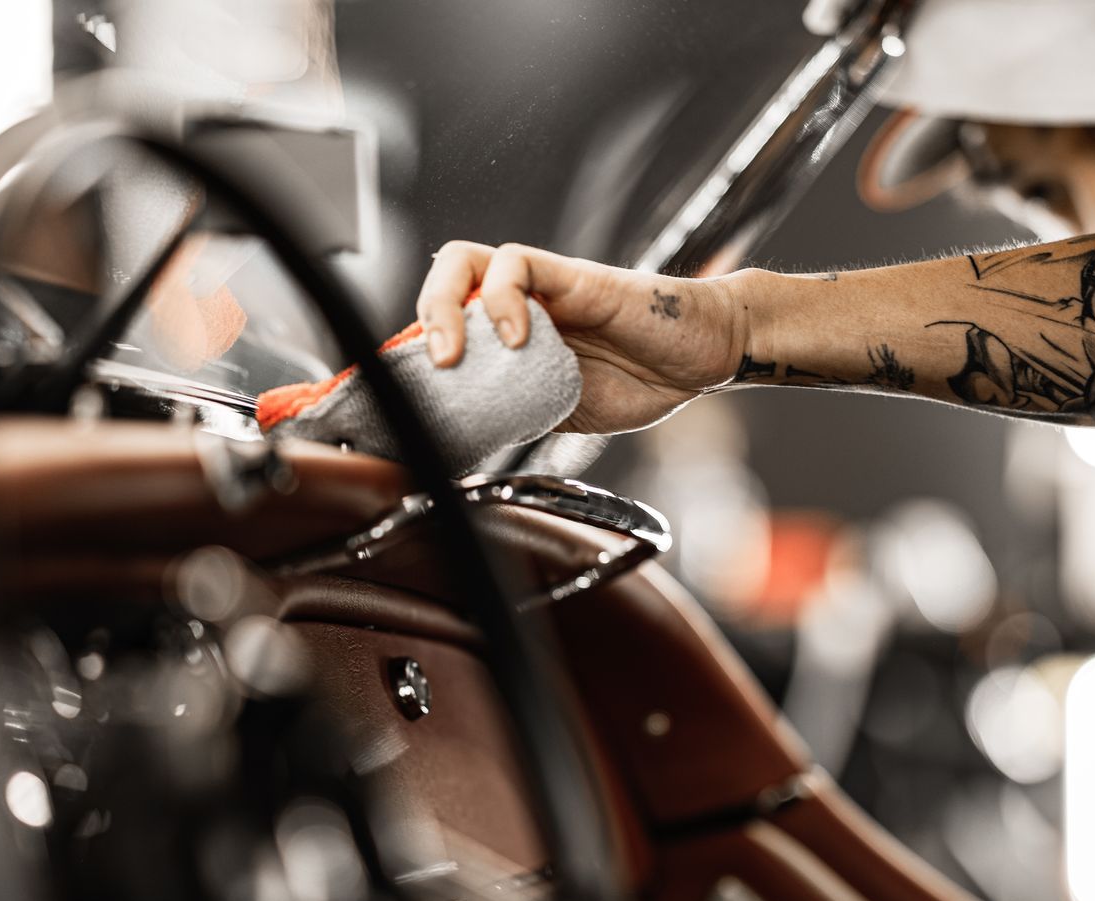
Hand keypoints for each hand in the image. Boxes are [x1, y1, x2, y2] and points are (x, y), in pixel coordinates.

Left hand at [415, 241, 744, 434]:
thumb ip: (512, 411)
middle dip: (415, 328)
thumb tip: (460, 445)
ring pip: (463, 261)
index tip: (391, 398)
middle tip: (426, 376)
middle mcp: (516, 305)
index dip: (408, 355)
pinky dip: (502, 302)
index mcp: (507, 337)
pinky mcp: (571, 276)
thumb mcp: (558, 411)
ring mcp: (541, 288)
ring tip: (452, 355)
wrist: (704, 358)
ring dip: (443, 307)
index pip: (441, 328)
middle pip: (438, 286)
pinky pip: (517, 265)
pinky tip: (518, 340)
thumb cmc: (640, 380)